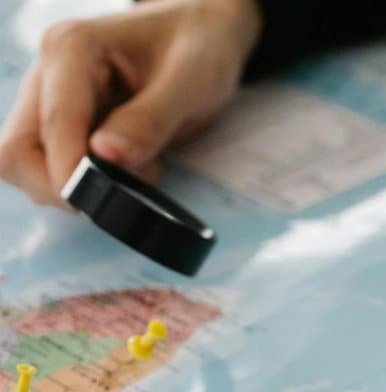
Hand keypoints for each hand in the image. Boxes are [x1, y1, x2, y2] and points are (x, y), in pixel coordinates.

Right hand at [0, 0, 261, 206]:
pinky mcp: (62, 122)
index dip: (69, 170)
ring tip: (138, 170)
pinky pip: (53, 164)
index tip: (97, 201)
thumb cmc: (199, 47)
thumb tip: (107, 157)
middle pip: (18, 150)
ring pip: (27, 162)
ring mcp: (50, 98)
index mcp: (72, 49)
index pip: (54, 122)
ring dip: (76, 185)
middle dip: (61, 185)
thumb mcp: (190, 81)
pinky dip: (86, 180)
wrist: (202, 33)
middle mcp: (48, 73)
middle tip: (122, 192)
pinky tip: (130, 167)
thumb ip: (151, 119)